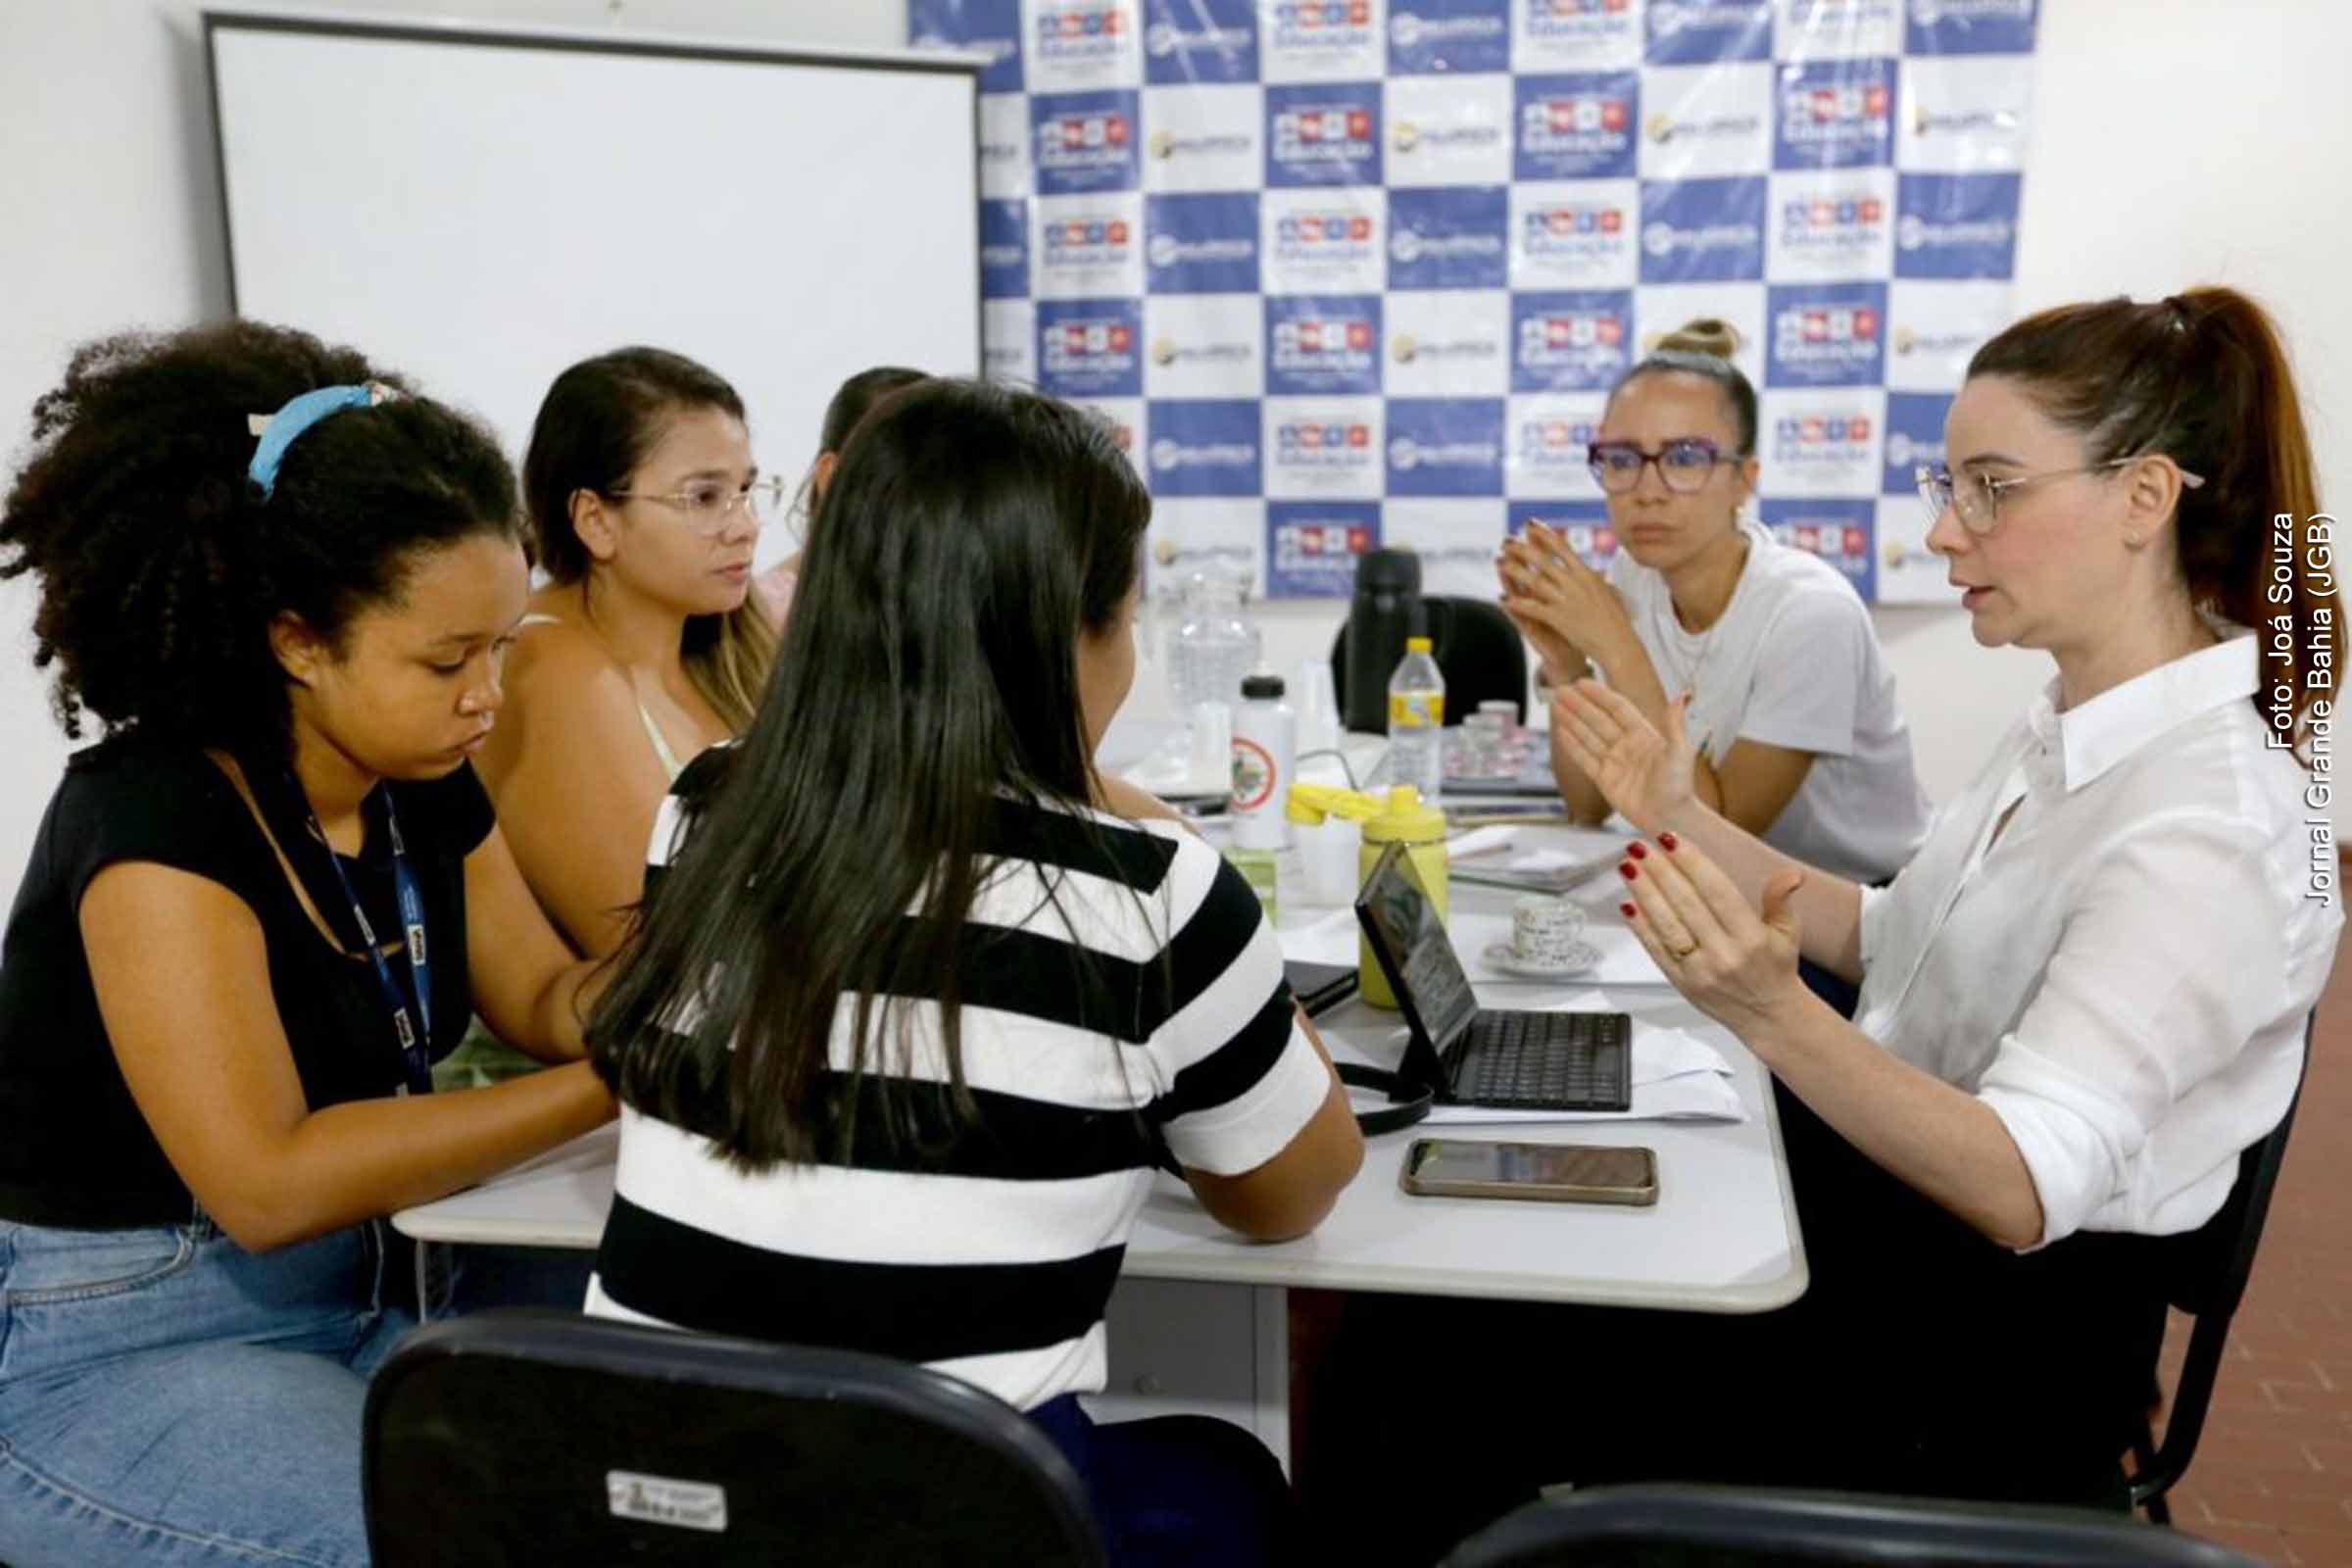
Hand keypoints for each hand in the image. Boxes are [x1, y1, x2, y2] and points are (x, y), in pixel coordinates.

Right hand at [1495, 550, 1581, 680]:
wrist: (1571, 658)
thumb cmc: (1575, 631)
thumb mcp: (1580, 604)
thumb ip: (1579, 585)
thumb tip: (1589, 565)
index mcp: (1552, 590)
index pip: (1543, 562)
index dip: (1538, 545)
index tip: (1533, 526)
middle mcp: (1538, 600)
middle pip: (1526, 574)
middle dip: (1518, 557)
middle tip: (1508, 540)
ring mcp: (1532, 615)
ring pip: (1518, 594)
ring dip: (1508, 580)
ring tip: (1499, 566)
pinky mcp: (1532, 632)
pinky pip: (1519, 619)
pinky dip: (1511, 611)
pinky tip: (1502, 601)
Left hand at [1497, 522, 1632, 669]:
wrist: (1618, 643)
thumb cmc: (1616, 620)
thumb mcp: (1608, 592)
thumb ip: (1597, 580)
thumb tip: (1596, 571)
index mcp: (1586, 573)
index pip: (1562, 547)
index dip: (1544, 534)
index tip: (1530, 524)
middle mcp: (1575, 582)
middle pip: (1543, 560)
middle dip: (1522, 548)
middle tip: (1505, 540)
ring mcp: (1566, 599)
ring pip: (1534, 580)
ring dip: (1515, 570)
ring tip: (1498, 562)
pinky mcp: (1559, 618)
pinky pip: (1533, 607)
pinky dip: (1518, 603)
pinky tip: (1503, 599)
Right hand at [1553, 679, 1695, 834]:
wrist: (1670, 818)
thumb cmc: (1679, 786)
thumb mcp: (1680, 751)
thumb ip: (1674, 723)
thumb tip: (1682, 695)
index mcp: (1643, 734)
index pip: (1617, 708)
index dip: (1599, 695)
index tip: (1582, 683)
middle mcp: (1626, 745)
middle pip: (1598, 719)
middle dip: (1579, 705)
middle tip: (1560, 690)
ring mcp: (1614, 762)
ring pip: (1588, 736)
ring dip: (1572, 721)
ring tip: (1555, 706)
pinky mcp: (1604, 780)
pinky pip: (1585, 759)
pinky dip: (1572, 746)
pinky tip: (1561, 732)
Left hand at [1616, 835, 1808, 1036]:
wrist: (1769, 1017)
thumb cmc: (1776, 968)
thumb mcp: (1788, 931)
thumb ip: (1781, 899)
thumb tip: (1791, 873)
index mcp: (1752, 937)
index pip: (1717, 891)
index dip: (1692, 863)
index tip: (1670, 839)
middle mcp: (1725, 954)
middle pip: (1686, 905)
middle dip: (1660, 871)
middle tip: (1639, 845)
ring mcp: (1700, 971)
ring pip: (1667, 926)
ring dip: (1644, 893)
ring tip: (1628, 867)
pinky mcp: (1682, 984)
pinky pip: (1657, 951)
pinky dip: (1640, 926)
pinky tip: (1628, 903)